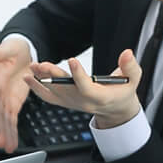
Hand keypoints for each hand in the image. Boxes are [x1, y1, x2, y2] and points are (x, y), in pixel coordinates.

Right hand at [0, 38, 33, 152]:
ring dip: (7, 134)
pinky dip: (13, 129)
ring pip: (6, 119)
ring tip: (7, 147)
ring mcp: (7, 98)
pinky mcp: (15, 101)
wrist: (23, 50)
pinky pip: (13, 118)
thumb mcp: (8, 48)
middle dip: (0, 130)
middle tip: (1, 143)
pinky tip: (12, 141)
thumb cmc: (14, 49)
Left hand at [25, 50, 142, 128]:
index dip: (79, 75)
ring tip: (32, 67)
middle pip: (66, 90)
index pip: (87, 88)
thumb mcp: (133, 79)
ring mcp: (73, 103)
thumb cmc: (123, 92)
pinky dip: (37, 88)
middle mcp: (83, 102)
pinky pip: (49, 97)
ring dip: (41, 80)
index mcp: (100, 97)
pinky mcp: (66, 102)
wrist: (115, 109)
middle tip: (42, 65)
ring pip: (54, 93)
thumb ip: (130, 67)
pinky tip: (29, 77)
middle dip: (53, 77)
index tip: (73, 60)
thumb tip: (127, 53)